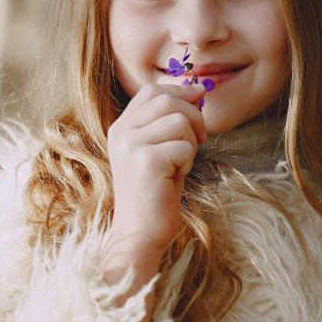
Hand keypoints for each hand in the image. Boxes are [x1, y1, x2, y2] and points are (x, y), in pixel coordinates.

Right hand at [105, 82, 206, 254]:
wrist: (139, 231)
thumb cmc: (154, 193)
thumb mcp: (155, 150)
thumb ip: (166, 122)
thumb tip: (197, 90)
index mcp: (120, 128)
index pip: (150, 91)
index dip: (179, 90)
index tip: (199, 99)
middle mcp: (121, 133)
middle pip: (167, 100)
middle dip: (194, 116)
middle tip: (200, 139)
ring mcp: (131, 146)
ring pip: (179, 121)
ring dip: (191, 141)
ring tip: (181, 163)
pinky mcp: (147, 161)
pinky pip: (185, 146)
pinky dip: (189, 162)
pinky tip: (176, 177)